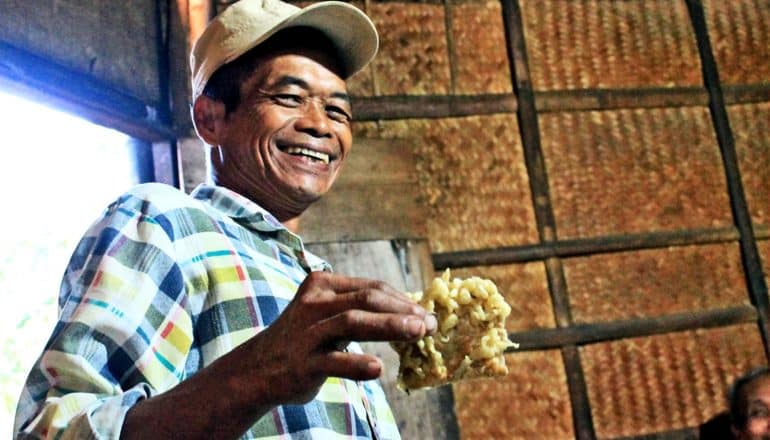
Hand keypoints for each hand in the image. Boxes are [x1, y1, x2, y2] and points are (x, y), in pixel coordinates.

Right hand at [230, 271, 436, 405]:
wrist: (258, 369)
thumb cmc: (304, 339)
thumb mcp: (328, 316)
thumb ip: (361, 310)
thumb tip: (411, 314)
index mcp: (322, 285)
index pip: (371, 287)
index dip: (403, 299)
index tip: (426, 313)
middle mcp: (314, 303)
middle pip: (366, 299)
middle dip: (402, 310)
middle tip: (430, 323)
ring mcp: (307, 332)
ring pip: (352, 322)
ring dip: (389, 326)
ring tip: (417, 333)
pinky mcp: (302, 362)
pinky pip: (333, 362)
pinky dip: (357, 364)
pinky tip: (378, 369)